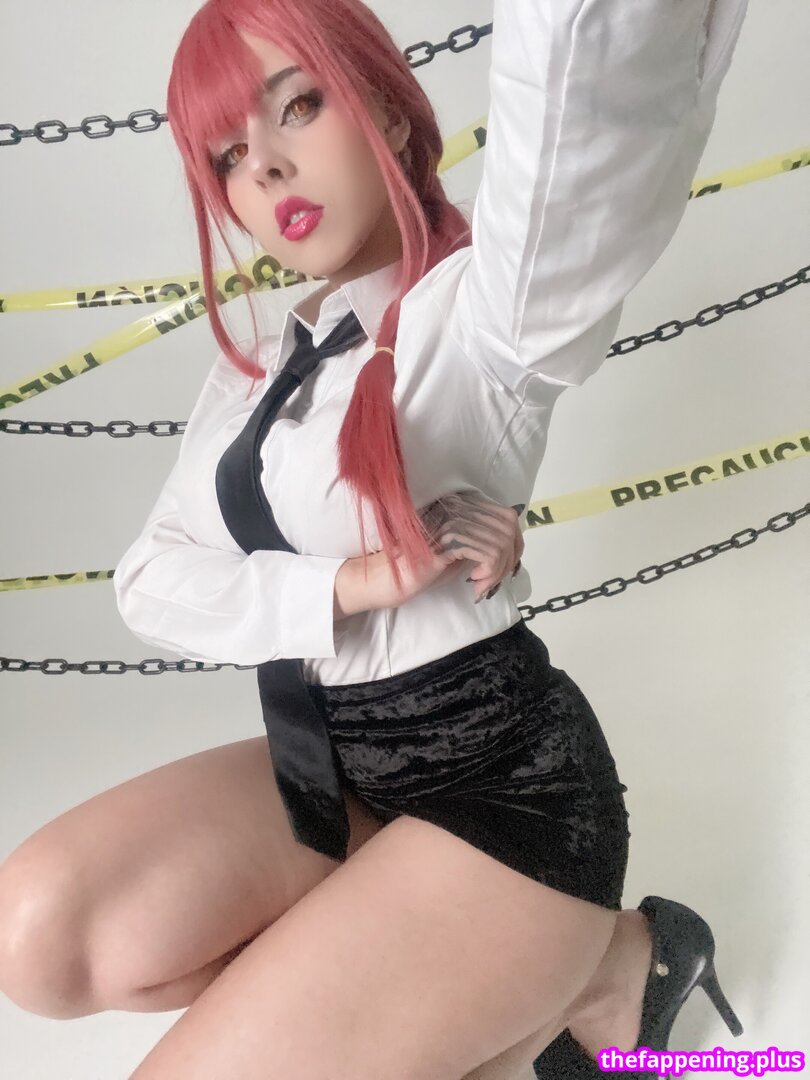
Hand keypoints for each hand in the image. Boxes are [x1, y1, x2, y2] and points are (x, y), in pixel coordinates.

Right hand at [372, 490, 524, 608]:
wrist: (390, 578)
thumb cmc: (423, 567)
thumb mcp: (460, 548)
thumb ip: (482, 539)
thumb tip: (514, 545)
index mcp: (462, 504)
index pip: (508, 517)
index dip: (515, 544)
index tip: (505, 568)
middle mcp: (459, 506)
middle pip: (508, 530)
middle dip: (508, 561)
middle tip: (492, 581)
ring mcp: (452, 521)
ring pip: (501, 544)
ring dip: (497, 572)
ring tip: (482, 586)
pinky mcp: (448, 540)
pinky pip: (489, 554)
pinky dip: (490, 574)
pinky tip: (475, 583)